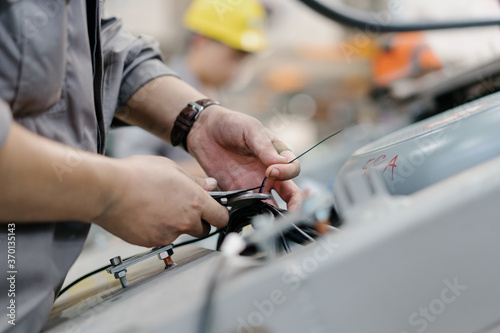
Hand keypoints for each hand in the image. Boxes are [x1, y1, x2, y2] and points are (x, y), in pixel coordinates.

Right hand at [93, 156, 228, 246]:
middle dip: (198, 221)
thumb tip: (211, 185)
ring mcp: (168, 234)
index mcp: (195, 202)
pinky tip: (145, 214)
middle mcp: (185, 221)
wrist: (107, 190)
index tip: (216, 212)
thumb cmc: (136, 175)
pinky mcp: (151, 242)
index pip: (221, 218)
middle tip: (183, 208)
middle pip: (203, 230)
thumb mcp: (171, 168)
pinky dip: (156, 229)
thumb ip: (195, 180)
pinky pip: (160, 237)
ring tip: (157, 206)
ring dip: (174, 224)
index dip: (219, 214)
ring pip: (180, 233)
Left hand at [187, 106, 302, 210]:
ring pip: (271, 206)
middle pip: (290, 195)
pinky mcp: (237, 194)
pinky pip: (247, 209)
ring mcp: (254, 186)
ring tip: (269, 221)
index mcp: (277, 156)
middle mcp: (270, 174)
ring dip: (272, 215)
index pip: (293, 169)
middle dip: (295, 206)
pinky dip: (249, 215)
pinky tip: (246, 217)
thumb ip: (265, 146)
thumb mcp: (251, 129)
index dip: (287, 173)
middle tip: (291, 214)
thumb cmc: (231, 124)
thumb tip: (281, 163)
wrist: (204, 130)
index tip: (271, 170)